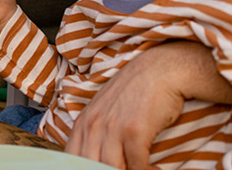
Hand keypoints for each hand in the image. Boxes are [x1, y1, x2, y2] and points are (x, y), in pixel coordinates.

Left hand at [64, 46, 190, 169]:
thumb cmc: (135, 94)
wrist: (159, 71)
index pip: (72, 158)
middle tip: (123, 169)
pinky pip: (137, 166)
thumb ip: (95, 135)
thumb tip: (95, 159)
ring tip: (141, 169)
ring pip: (112, 168)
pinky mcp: (133, 131)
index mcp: (83, 122)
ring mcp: (112, 127)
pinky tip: (155, 169)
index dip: (82, 168)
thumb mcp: (106, 112)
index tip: (100, 168)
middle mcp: (92, 125)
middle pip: (91, 165)